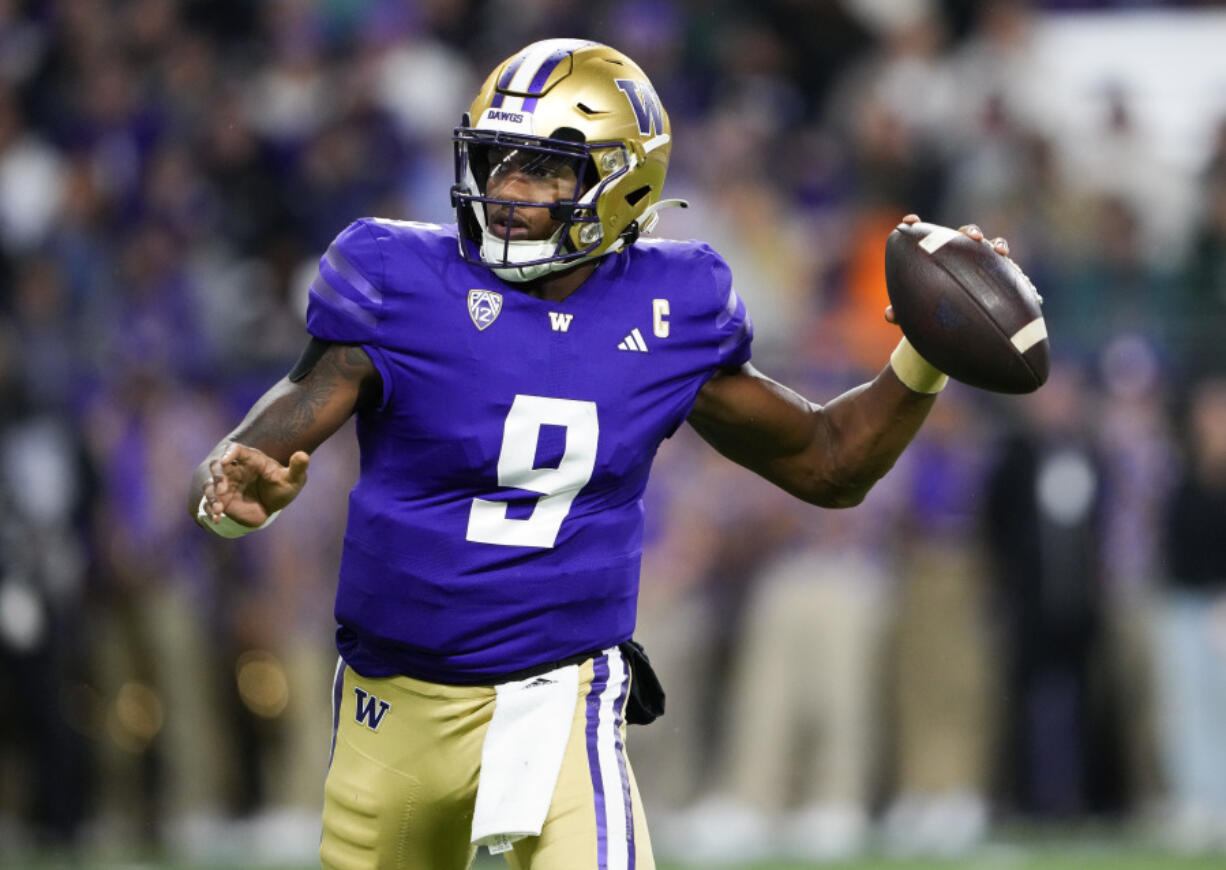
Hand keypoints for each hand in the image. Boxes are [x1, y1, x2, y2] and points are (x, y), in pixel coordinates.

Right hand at [201, 443, 309, 527]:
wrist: (274, 506)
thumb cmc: (283, 486)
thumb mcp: (293, 478)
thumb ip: (297, 467)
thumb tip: (303, 455)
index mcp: (250, 459)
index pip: (235, 449)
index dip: (229, 453)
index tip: (225, 461)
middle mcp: (234, 469)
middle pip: (216, 465)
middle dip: (216, 475)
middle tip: (222, 489)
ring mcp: (225, 485)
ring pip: (210, 485)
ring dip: (211, 496)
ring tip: (218, 509)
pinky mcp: (222, 500)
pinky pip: (209, 503)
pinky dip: (210, 510)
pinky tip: (217, 518)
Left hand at [885, 214, 1010, 323]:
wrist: (964, 321)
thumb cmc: (936, 312)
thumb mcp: (919, 313)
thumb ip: (903, 312)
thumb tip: (889, 316)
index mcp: (929, 257)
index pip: (919, 235)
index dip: (913, 225)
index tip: (909, 222)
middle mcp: (951, 252)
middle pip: (950, 234)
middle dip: (944, 227)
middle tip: (942, 232)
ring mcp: (972, 256)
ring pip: (975, 239)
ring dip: (976, 234)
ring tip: (978, 240)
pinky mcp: (992, 264)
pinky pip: (997, 253)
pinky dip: (1000, 248)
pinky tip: (1002, 255)